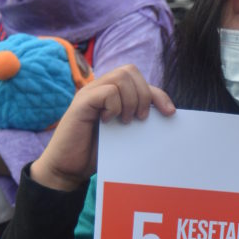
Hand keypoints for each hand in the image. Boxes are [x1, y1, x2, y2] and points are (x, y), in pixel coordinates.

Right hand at [31, 65, 175, 191]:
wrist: (68, 168)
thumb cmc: (95, 152)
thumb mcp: (124, 134)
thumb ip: (137, 120)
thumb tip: (165, 115)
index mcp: (111, 93)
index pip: (139, 80)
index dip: (158, 94)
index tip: (170, 113)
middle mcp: (99, 88)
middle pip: (130, 70)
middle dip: (143, 95)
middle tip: (140, 119)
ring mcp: (90, 93)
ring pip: (121, 77)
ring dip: (131, 101)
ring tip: (125, 121)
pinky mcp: (82, 102)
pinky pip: (108, 92)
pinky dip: (114, 107)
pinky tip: (107, 121)